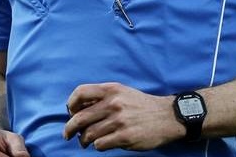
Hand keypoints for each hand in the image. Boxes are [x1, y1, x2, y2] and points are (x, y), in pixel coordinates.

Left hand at [63, 82, 185, 150]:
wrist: (167, 117)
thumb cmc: (141, 105)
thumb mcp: (123, 93)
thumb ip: (103, 97)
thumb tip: (78, 108)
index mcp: (111, 90)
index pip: (80, 93)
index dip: (71, 104)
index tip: (71, 113)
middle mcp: (114, 103)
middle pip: (79, 118)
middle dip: (70, 129)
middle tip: (68, 134)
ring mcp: (119, 121)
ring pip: (88, 134)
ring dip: (83, 140)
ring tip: (86, 141)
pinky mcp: (124, 137)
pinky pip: (99, 145)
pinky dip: (98, 146)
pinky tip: (103, 143)